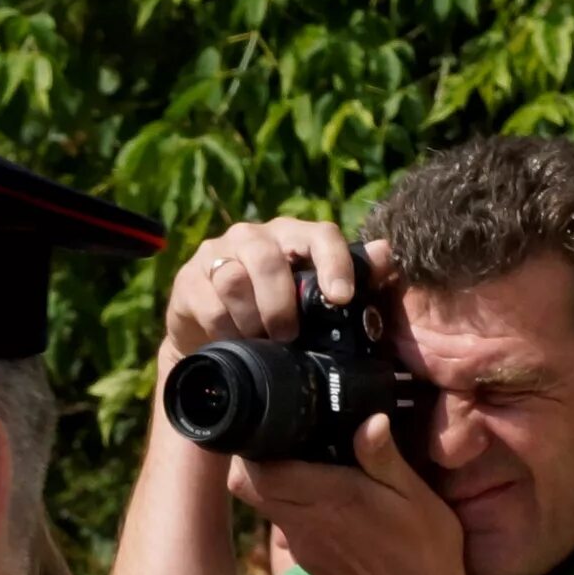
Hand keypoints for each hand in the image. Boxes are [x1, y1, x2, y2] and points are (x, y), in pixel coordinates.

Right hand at [163, 216, 370, 359]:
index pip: (318, 234)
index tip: (341, 298)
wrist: (209, 335)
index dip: (333, 263)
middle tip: (288, 336)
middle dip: (280, 303)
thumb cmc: (269, 315)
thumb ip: (351, 276)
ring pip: (234, 278)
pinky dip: (223, 326)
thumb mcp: (312, 299)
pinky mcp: (188, 279)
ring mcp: (216, 254)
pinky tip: (231, 340)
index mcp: (291, 235)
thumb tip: (385, 252)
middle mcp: (252, 236)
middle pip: (269, 259)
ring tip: (258, 340)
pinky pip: (207, 302)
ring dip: (250, 317)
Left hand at [233, 411, 475, 574]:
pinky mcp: (306, 556)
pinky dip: (289, 499)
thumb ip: (384, 458)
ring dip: (270, 476)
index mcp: (329, 500)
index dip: (253, 444)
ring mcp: (301, 543)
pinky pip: (283, 520)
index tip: (272, 420)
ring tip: (303, 451)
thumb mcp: (415, 496)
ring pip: (261, 502)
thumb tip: (370, 420)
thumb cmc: (425, 548)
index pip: (260, 472)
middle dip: (253, 454)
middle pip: (247, 485)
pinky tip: (318, 486)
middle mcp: (304, 522)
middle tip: (281, 431)